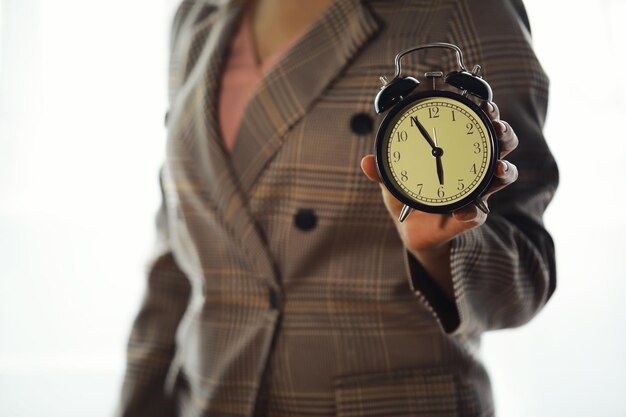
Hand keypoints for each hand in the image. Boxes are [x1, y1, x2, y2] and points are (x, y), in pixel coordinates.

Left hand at [360, 101, 518, 296]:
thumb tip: (365, 161)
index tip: (485, 103)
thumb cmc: (408, 193)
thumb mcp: (393, 178)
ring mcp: (477, 191)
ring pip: (505, 175)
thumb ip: (382, 170)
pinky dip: (472, 212)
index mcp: (458, 151)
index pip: (478, 125)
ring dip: (505, 169)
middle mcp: (474, 167)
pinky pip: (478, 213)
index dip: (488, 111)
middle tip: (496, 126)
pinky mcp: (471, 215)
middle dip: (504, 132)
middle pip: (503, 144)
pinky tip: (461, 211)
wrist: (410, 229)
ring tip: (497, 167)